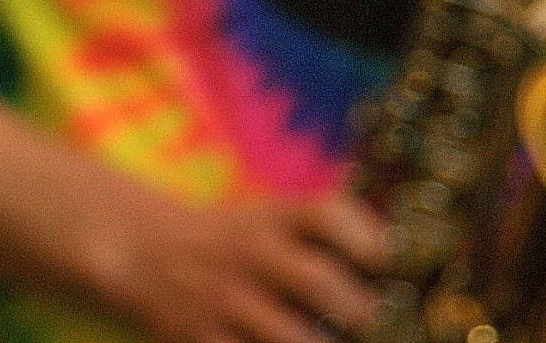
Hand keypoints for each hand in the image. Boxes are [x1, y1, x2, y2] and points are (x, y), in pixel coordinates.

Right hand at [105, 190, 389, 342]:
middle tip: (376, 327)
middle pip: (319, 280)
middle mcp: (252, 253)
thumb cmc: (232, 241)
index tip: (390, 265)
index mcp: (274, 218)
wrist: (142, 250)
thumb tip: (403, 255)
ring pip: (292, 338)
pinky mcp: (201, 341)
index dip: (366, 238)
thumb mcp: (270, 218)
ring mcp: (226, 300)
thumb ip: (328, 229)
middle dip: (360, 312)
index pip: (327, 214)